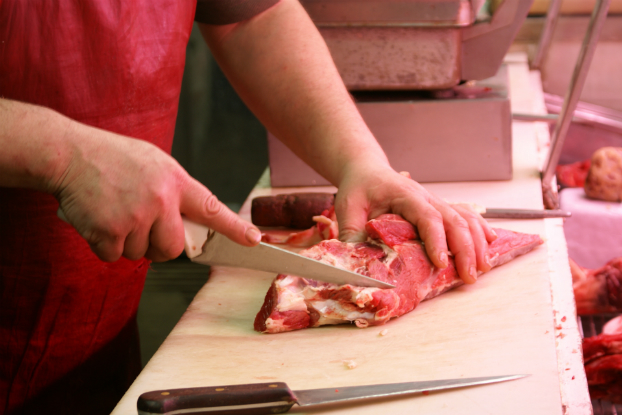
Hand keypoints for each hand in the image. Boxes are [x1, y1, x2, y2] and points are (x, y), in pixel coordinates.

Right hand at [52, 123, 260, 261]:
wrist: (67, 153)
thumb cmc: (111, 157)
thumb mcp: (153, 162)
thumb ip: (172, 189)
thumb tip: (184, 219)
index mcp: (174, 180)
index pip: (211, 209)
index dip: (234, 228)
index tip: (254, 240)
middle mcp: (160, 200)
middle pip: (172, 248)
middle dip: (159, 246)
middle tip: (141, 227)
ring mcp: (135, 217)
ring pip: (141, 254)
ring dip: (127, 242)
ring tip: (113, 212)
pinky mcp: (109, 232)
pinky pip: (114, 256)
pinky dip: (104, 245)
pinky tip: (97, 220)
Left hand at [334, 164, 496, 283]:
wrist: (368, 171)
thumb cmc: (359, 188)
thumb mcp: (348, 207)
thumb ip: (351, 232)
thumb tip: (354, 262)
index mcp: (405, 195)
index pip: (427, 217)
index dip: (436, 240)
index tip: (441, 263)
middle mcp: (426, 198)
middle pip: (454, 220)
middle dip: (466, 249)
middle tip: (470, 275)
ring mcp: (435, 202)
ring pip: (465, 218)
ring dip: (477, 242)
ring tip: (483, 267)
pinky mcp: (439, 209)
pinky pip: (465, 216)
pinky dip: (480, 230)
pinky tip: (491, 243)